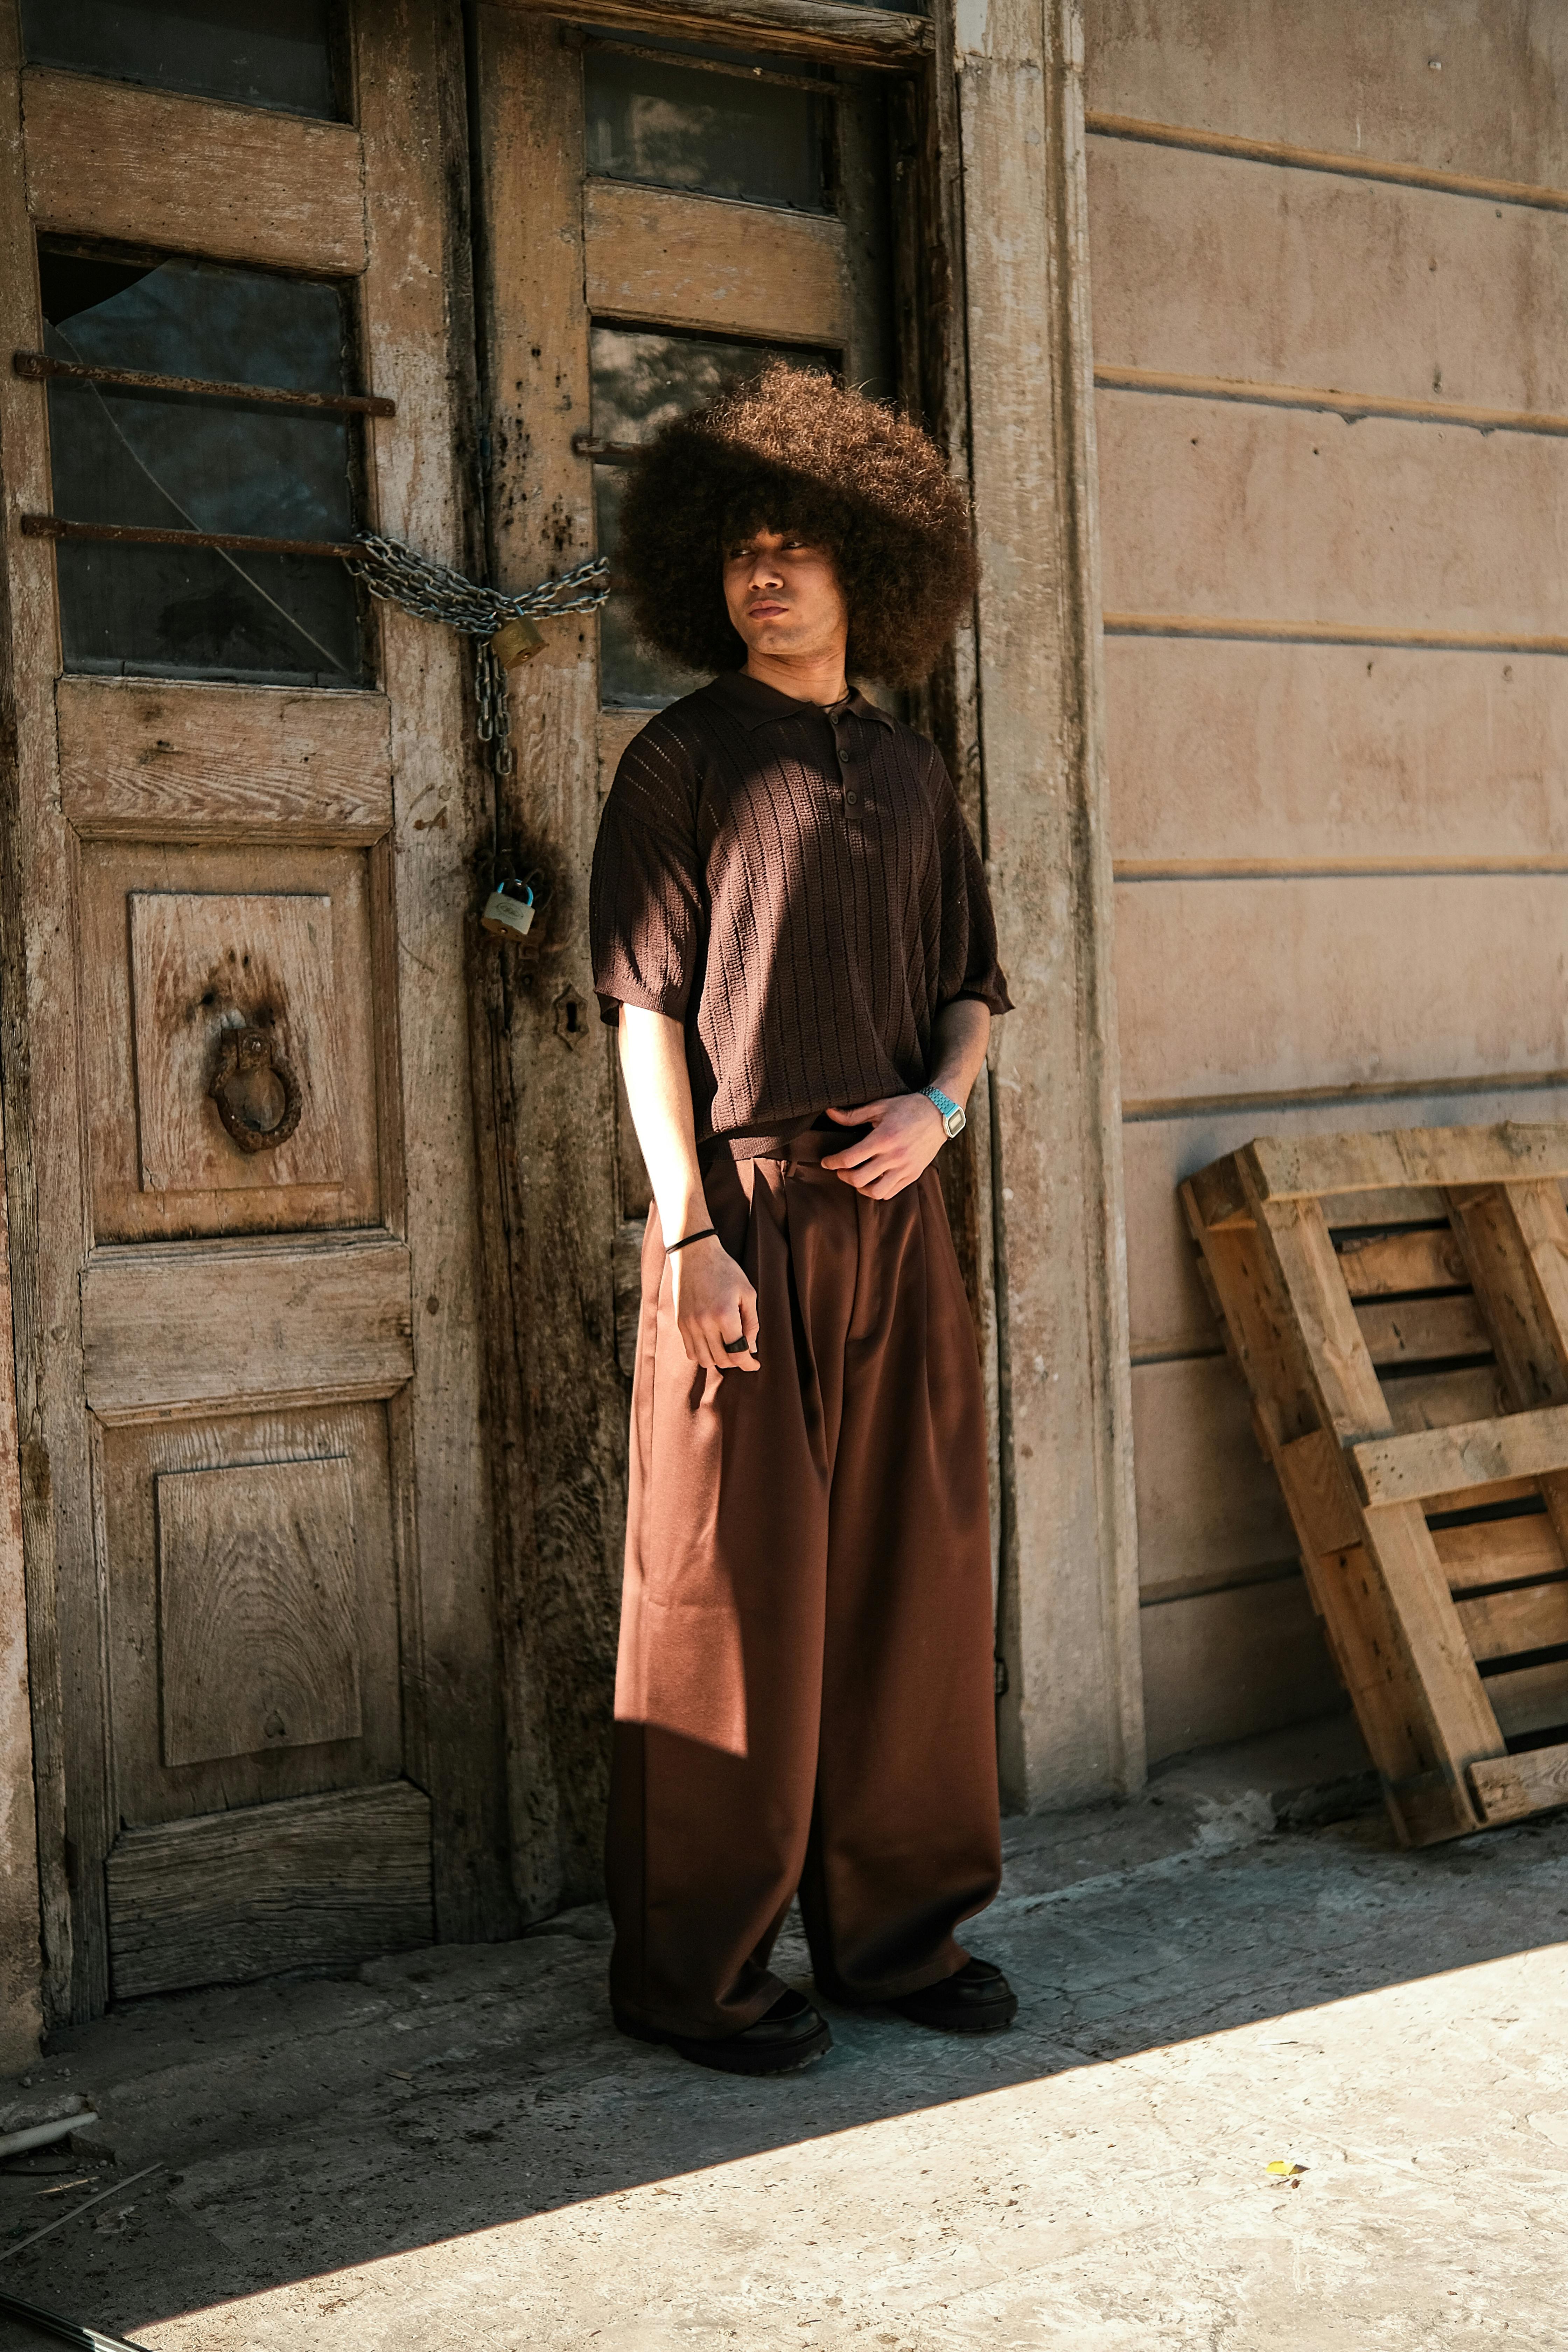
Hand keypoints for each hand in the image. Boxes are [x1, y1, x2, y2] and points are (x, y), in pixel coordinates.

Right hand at [670, 1235, 760, 1370]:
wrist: (694, 1254)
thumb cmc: (725, 1270)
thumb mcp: (747, 1293)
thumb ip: (752, 1323)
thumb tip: (751, 1348)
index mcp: (724, 1315)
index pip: (737, 1353)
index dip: (748, 1363)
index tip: (755, 1364)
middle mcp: (704, 1323)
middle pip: (721, 1359)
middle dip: (736, 1361)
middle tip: (744, 1354)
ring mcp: (689, 1324)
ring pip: (704, 1360)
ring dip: (718, 1360)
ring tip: (728, 1350)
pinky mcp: (680, 1323)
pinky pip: (690, 1351)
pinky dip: (703, 1354)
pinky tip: (712, 1345)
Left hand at [820, 1094, 946, 1198]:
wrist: (940, 1114)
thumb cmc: (907, 1108)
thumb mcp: (880, 1106)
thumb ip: (853, 1114)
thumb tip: (829, 1113)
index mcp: (883, 1138)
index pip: (849, 1159)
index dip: (832, 1162)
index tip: (826, 1162)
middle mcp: (894, 1156)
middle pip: (859, 1179)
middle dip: (843, 1176)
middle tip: (840, 1169)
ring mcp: (905, 1168)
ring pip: (875, 1192)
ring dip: (860, 1187)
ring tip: (856, 1177)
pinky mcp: (913, 1174)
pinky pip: (890, 1192)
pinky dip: (877, 1190)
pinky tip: (873, 1180)